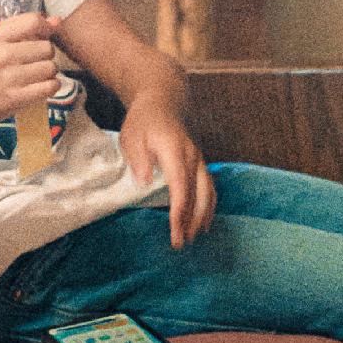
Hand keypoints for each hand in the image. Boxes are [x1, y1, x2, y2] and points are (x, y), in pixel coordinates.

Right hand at [0, 12, 59, 128]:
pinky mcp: (15, 99)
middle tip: (36, 60)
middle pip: (46, 47)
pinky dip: (51, 86)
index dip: (46, 27)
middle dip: (46, 53)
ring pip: (50, 68)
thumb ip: (23, 29)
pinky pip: (49, 87)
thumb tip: (57, 20)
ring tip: (37, 74)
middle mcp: (2, 55)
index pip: (33, 22)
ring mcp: (9, 78)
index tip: (46, 35)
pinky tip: (43, 86)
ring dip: (49, 72)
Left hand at [120, 95, 216, 247]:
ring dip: (202, 215)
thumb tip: (144, 180)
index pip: (180, 186)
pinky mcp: (200, 161)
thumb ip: (138, 158)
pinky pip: (210, 185)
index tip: (176, 232)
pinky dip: (209, 205)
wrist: (164, 99)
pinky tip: (203, 220)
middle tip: (182, 243)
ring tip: (193, 237)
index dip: (179, 211)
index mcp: (174, 150)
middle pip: (198, 193)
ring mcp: (199, 158)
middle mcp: (192, 156)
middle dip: (192, 220)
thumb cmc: (144, 120)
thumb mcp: (132, 135)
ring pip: (208, 190)